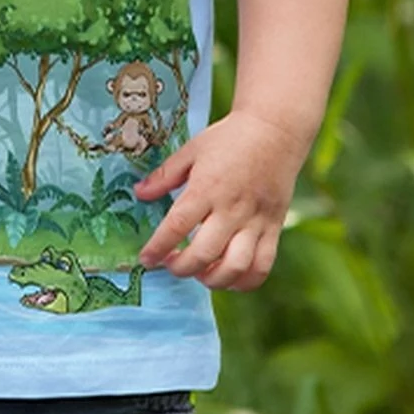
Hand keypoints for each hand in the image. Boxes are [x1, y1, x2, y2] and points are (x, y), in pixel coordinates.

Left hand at [133, 109, 309, 290]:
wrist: (274, 131)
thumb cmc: (229, 138)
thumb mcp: (192, 150)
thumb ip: (165, 175)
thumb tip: (139, 193)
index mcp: (206, 187)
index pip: (176, 226)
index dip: (157, 247)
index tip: (146, 258)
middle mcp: (231, 208)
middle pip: (203, 253)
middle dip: (181, 268)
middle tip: (170, 264)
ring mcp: (255, 220)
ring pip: (235, 266)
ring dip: (212, 280)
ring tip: (199, 274)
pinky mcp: (274, 227)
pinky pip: (263, 265)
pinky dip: (245, 282)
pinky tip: (229, 278)